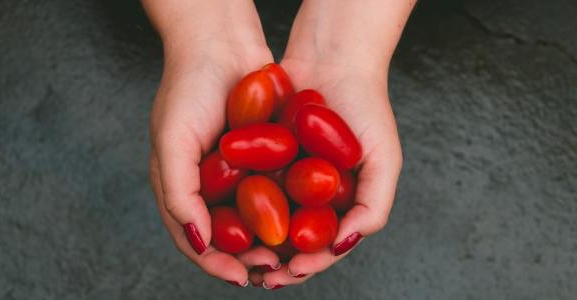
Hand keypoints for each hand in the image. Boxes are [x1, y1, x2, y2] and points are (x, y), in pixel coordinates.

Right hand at [144, 0, 280, 285]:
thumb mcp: (172, 141)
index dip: (216, 263)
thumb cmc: (187, 88)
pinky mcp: (262, 155)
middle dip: (249, 258)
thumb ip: (178, 193)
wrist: (221, 43)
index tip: (241, 277)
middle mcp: (209, 184)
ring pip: (255, 219)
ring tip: (291, 255)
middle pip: (229, 236)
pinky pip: (274, 190)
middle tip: (274, 270)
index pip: (196, 239)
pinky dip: (286, 209)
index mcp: (181, 187)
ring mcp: (236, 170)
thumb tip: (199, 242)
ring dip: (271, 241)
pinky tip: (303, 221)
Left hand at [260, 0, 412, 287]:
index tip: (290, 272)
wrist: (333, 58)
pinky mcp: (262, 157)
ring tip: (239, 254)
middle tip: (258, 273)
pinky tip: (225, 216)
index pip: (323, 246)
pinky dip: (238, 204)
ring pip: (265, 219)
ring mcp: (286, 176)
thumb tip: (344, 245)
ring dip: (252, 241)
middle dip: (274, 261)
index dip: (308, 265)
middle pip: (289, 239)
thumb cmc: (367, 107)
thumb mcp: (384, 160)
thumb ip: (375, 206)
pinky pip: (248, 186)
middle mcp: (311, 194)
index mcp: (341, 202)